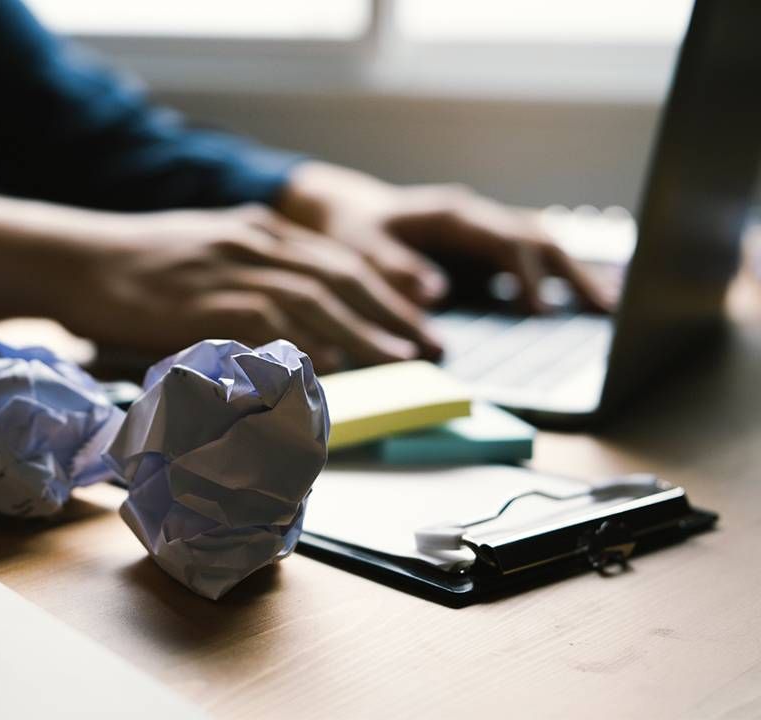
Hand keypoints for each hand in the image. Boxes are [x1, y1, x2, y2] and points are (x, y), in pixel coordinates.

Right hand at [0, 195, 442, 372]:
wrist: (75, 259)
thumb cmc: (131, 264)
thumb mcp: (201, 250)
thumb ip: (245, 272)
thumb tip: (283, 318)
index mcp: (257, 229)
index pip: (337, 257)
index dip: (386, 287)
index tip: (420, 313)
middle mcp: (255, 244)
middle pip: (342, 278)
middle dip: (392, 313)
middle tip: (432, 345)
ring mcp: (232, 272)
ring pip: (317, 303)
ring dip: (367, 334)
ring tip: (405, 361)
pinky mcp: (208, 305)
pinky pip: (272, 328)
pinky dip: (308, 347)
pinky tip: (337, 368)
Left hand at [277, 162, 615, 312]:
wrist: (343, 212)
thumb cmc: (349, 232)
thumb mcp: (360, 251)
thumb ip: (394, 271)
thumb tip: (436, 294)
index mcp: (452, 216)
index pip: (505, 242)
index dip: (527, 276)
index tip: (541, 312)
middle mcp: (476, 218)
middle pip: (538, 241)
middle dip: (573, 273)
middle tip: (605, 310)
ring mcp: (483, 232)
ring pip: (542, 247)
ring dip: (574, 275)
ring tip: (608, 309)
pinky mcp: (482, 251)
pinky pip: (527, 262)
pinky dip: (555, 280)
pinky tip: (577, 306)